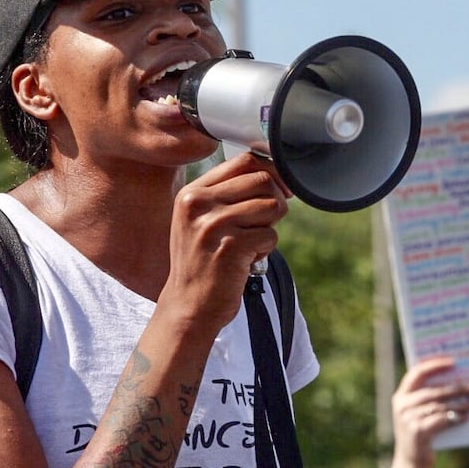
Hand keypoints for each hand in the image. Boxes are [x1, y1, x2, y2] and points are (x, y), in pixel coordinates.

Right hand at [162, 152, 289, 333]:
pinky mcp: (232, 246)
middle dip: (275, 201)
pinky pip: (270, 236)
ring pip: (272, 206)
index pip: (244, 161)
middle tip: (263, 224)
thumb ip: (230, 194)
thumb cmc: (203, 262)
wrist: (189, 306)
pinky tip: (244, 261)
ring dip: (269, 228)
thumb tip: (279, 175)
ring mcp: (215, 224)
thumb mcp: (202, 221)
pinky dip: (265, 251)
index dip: (271, 172)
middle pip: (263, 180)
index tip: (279, 189)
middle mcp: (199, 204)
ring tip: (248, 244)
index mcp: (192, 193)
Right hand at [390, 357, 468, 467]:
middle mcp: (402, 405)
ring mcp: (408, 419)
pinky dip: (456, 418)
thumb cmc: (420, 433)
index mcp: (401, 396)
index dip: (435, 365)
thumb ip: (429, 398)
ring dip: (460, 404)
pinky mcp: (418, 432)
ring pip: (440, 406)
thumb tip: (457, 381)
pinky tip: (467, 417)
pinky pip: (442, 420)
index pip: (417, 373)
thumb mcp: (419, 413)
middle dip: (456, 387)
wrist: (411, 462)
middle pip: (434, 391)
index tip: (453, 362)